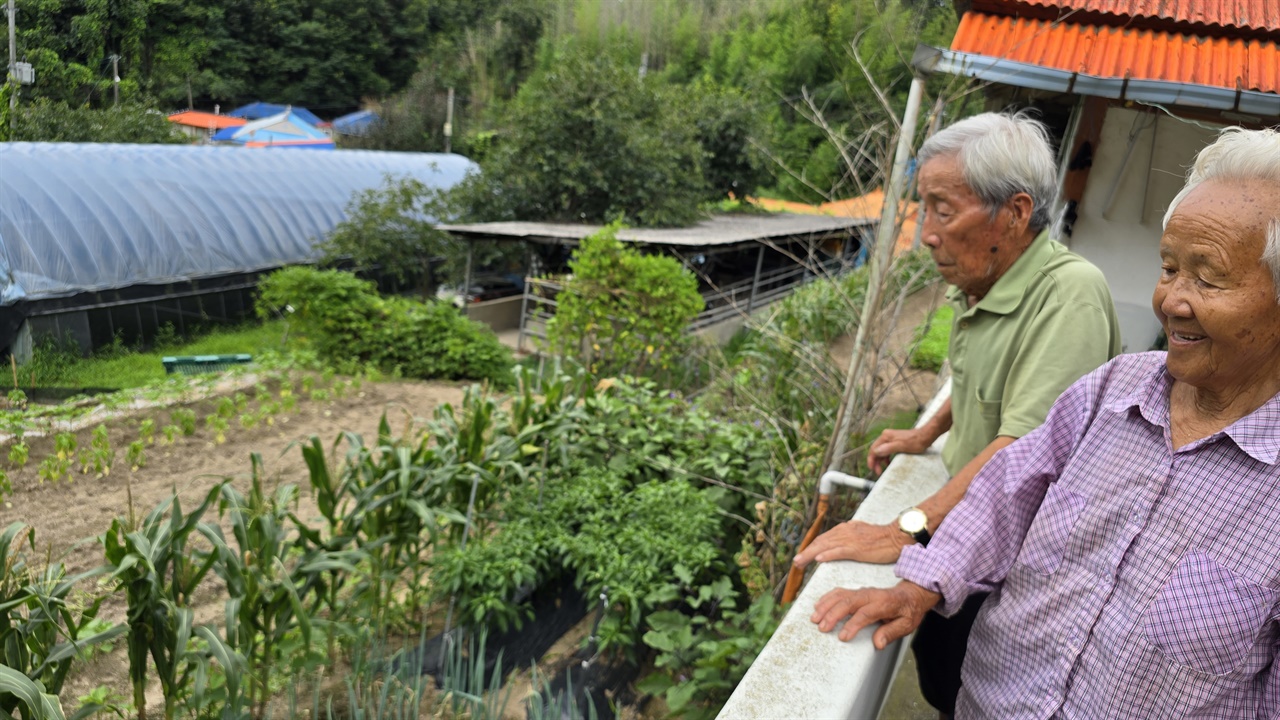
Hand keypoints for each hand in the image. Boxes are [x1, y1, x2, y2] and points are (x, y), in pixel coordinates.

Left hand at [792, 520, 911, 567]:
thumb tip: (840, 541)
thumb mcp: (862, 533)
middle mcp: (845, 531)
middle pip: (820, 542)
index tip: (803, 556)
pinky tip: (818, 559)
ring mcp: (850, 539)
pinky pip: (839, 551)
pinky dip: (827, 554)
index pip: (824, 538)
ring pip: (825, 546)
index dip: (812, 547)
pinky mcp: (857, 548)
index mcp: (845, 528)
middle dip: (806, 552)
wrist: (897, 536)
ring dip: (810, 555)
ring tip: (799, 563)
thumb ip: (850, 536)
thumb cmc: (883, 538)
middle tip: (796, 563)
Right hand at [810, 581, 940, 645]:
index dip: (853, 625)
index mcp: (884, 604)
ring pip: (840, 595)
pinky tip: (818, 606)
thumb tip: (878, 643)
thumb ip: (891, 633)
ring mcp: (862, 592)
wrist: (910, 595)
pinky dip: (827, 598)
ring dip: (826, 606)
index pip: (865, 613)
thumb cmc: (908, 611)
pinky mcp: (856, 592)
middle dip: (833, 614)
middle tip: (821, 627)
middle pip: (848, 602)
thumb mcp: (906, 625)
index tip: (842, 637)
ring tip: (814, 618)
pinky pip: (839, 592)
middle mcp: (870, 595)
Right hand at [867, 427, 932, 475]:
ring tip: (882, 469)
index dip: (871, 460)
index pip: (873, 449)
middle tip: (878, 472)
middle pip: (876, 450)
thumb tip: (876, 452)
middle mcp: (886, 436)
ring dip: (880, 460)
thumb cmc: (916, 441)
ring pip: (881, 451)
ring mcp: (891, 439)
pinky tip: (889, 463)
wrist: (925, 436)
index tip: (872, 469)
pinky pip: (887, 451)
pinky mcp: (895, 442)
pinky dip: (886, 458)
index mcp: (886, 437)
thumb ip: (888, 449)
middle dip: (875, 462)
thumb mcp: (901, 446)